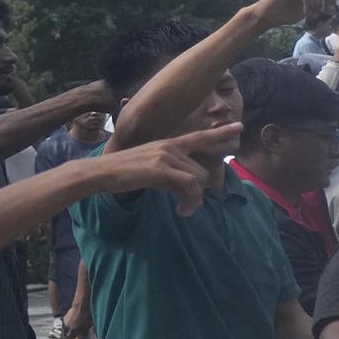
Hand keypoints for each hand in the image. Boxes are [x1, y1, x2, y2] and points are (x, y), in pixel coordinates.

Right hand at [91, 125, 235, 214]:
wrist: (99, 173)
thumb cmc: (123, 174)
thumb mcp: (151, 171)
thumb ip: (171, 175)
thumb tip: (189, 190)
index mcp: (167, 144)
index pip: (199, 136)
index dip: (220, 133)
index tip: (239, 127)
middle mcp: (169, 147)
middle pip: (201, 171)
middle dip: (199, 192)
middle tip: (189, 208)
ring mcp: (166, 156)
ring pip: (198, 179)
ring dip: (195, 200)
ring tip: (185, 211)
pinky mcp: (162, 168)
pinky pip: (190, 185)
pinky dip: (190, 200)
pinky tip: (182, 211)